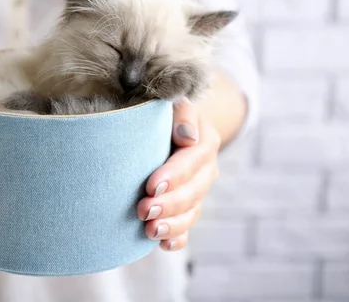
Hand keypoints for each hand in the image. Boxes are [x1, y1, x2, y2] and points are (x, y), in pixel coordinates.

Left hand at [137, 98, 219, 250]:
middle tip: (143, 210)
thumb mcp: (174, 103)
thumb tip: (186, 137)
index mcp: (204, 142)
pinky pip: (187, 227)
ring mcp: (198, 191)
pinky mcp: (187, 208)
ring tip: (150, 232)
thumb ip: (182, 114)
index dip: (173, 175)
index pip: (192, 161)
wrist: (170, 126)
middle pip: (193, 192)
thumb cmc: (166, 113)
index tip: (151, 185)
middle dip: (168, 204)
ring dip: (172, 225)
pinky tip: (164, 245)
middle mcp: (205, 169)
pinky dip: (178, 238)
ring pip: (191, 213)